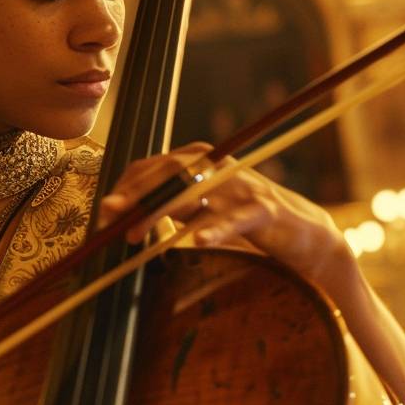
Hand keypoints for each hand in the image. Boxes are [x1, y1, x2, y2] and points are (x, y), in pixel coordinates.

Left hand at [96, 141, 354, 290]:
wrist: (301, 232)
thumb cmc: (241, 218)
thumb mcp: (198, 208)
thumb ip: (166, 206)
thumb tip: (120, 215)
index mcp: (199, 161)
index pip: (153, 167)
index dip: (125, 188)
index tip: (104, 211)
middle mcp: (217, 167)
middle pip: (167, 174)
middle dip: (134, 196)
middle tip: (109, 219)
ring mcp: (240, 187)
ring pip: (193, 194)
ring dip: (159, 215)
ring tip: (136, 235)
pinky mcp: (263, 211)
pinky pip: (233, 220)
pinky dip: (212, 231)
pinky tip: (193, 242)